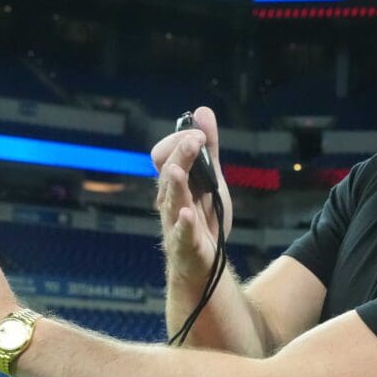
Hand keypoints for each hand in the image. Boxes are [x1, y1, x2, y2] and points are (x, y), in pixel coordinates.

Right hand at [152, 106, 231, 284]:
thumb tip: (202, 111)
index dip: (180, 141)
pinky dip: (183, 225)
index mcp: (174, 183)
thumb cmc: (203, 219)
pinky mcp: (185, 246)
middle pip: (167, 173)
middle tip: (197, 139)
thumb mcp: (212, 180)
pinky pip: (181, 234)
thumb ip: (209, 148)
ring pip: (171, 201)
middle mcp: (169, 201)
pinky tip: (187, 214)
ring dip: (175, 185)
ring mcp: (174, 224)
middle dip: (181, 154)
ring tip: (179, 170)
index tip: (200, 134)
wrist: (204, 265)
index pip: (165, 155)